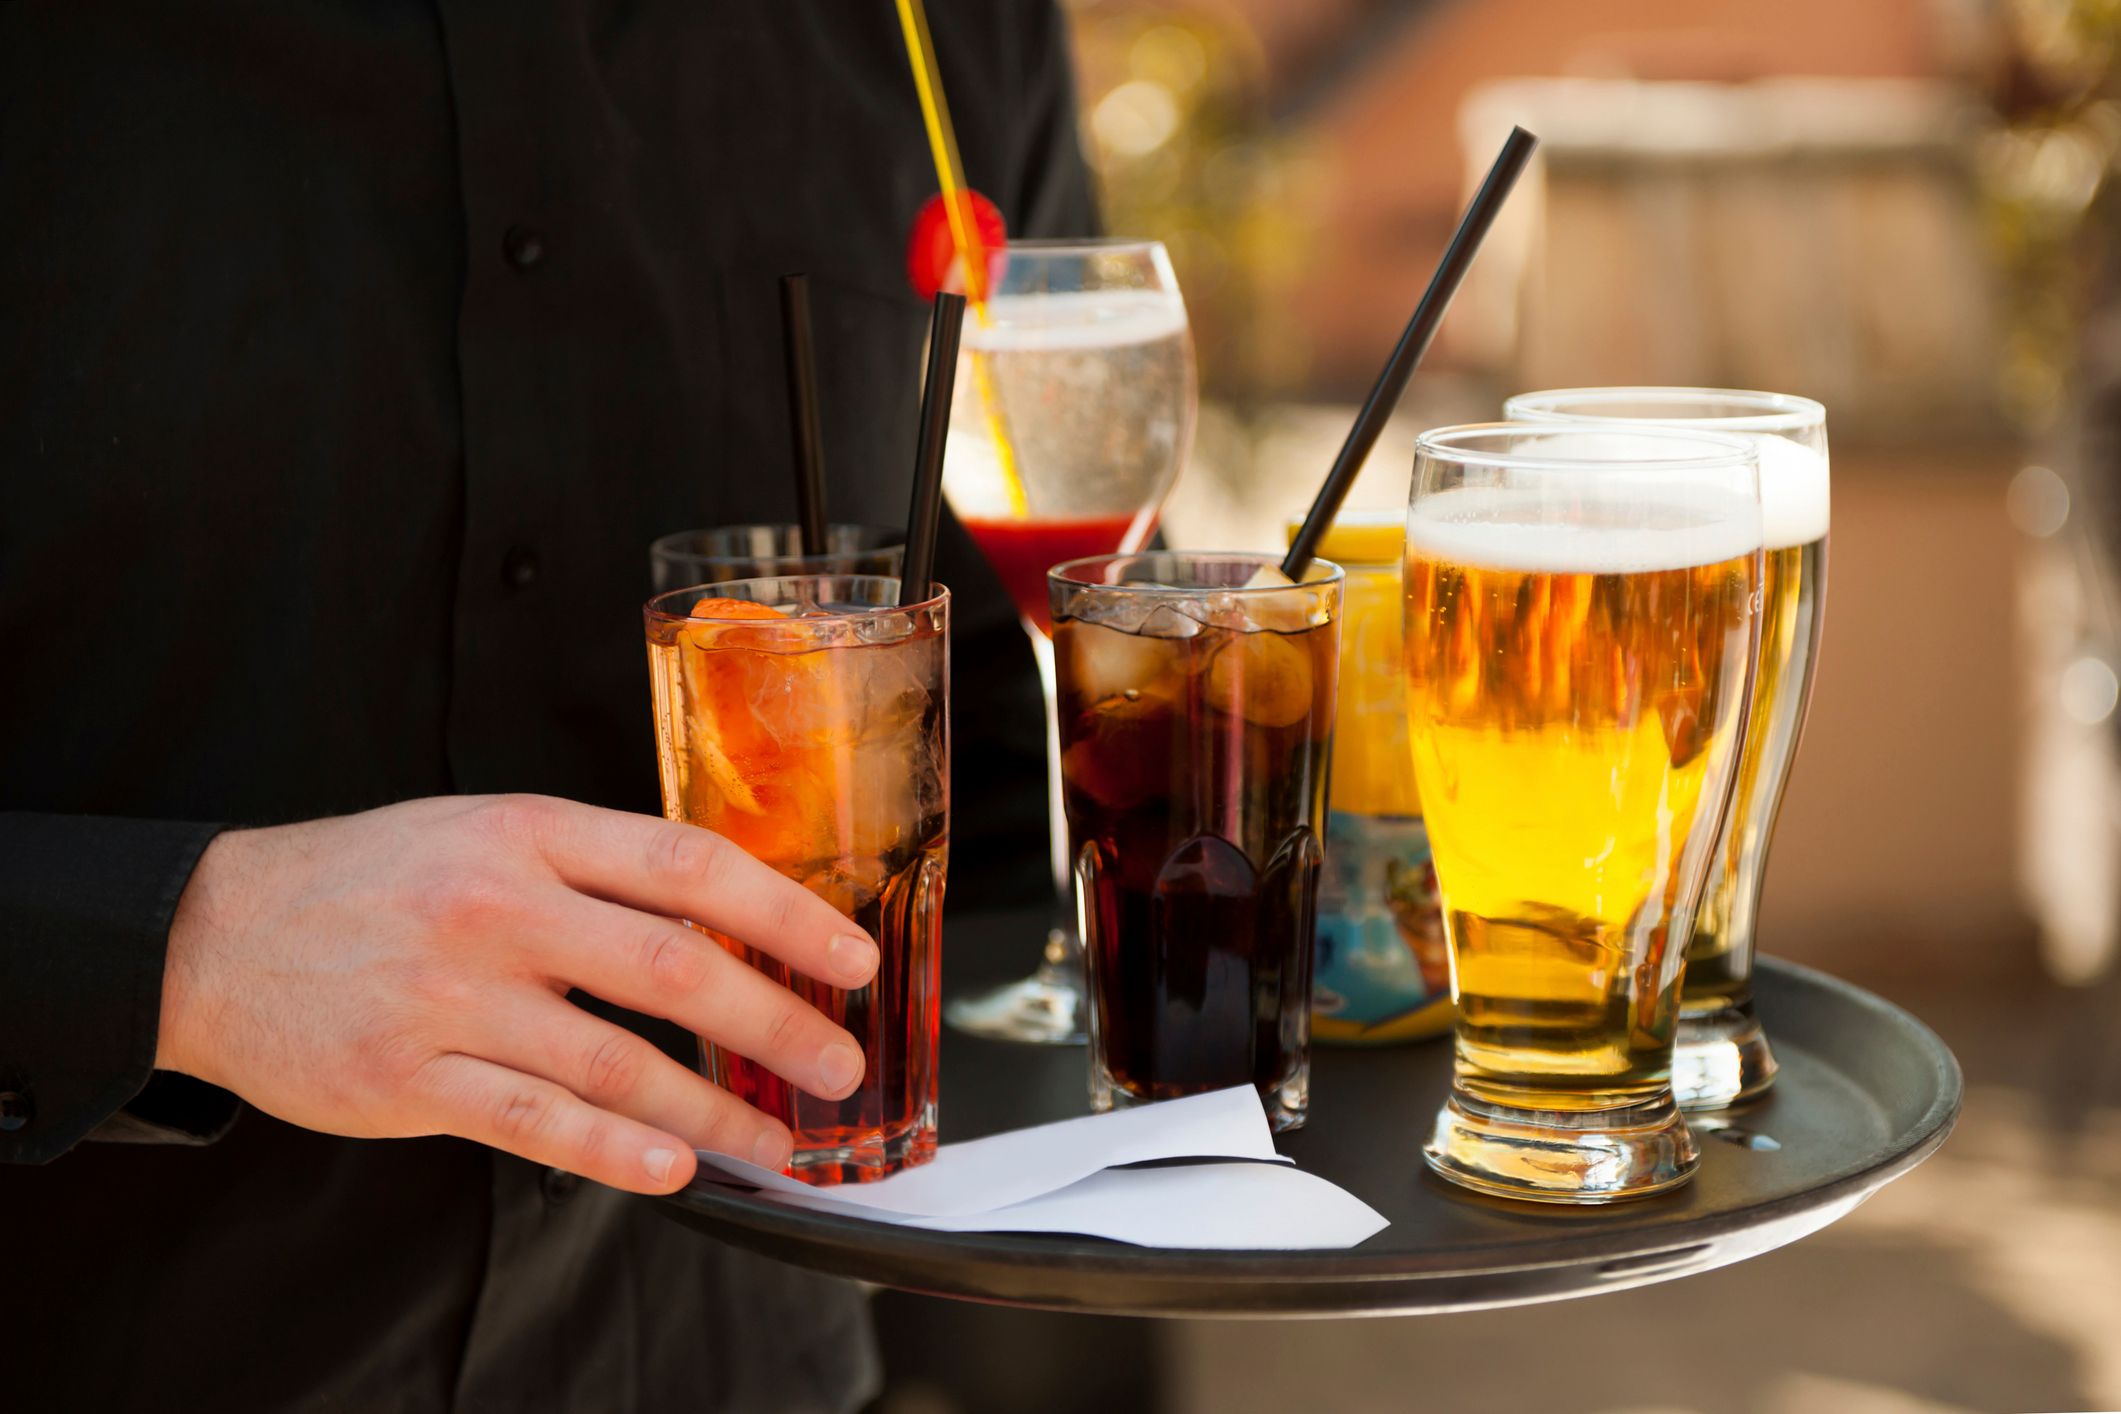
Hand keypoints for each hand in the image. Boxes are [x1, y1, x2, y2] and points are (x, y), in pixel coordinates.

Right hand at [157, 795, 879, 1194]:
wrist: (215, 936)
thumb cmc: (375, 880)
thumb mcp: (486, 833)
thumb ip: (595, 869)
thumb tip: (727, 918)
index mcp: (530, 834)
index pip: (689, 866)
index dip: (784, 914)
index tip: (851, 956)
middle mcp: (498, 909)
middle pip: (671, 967)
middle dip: (775, 1023)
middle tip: (840, 1064)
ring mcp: (452, 997)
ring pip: (615, 1062)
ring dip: (715, 1109)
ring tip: (780, 1142)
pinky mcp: (409, 1079)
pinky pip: (534, 1124)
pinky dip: (613, 1152)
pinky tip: (673, 1169)